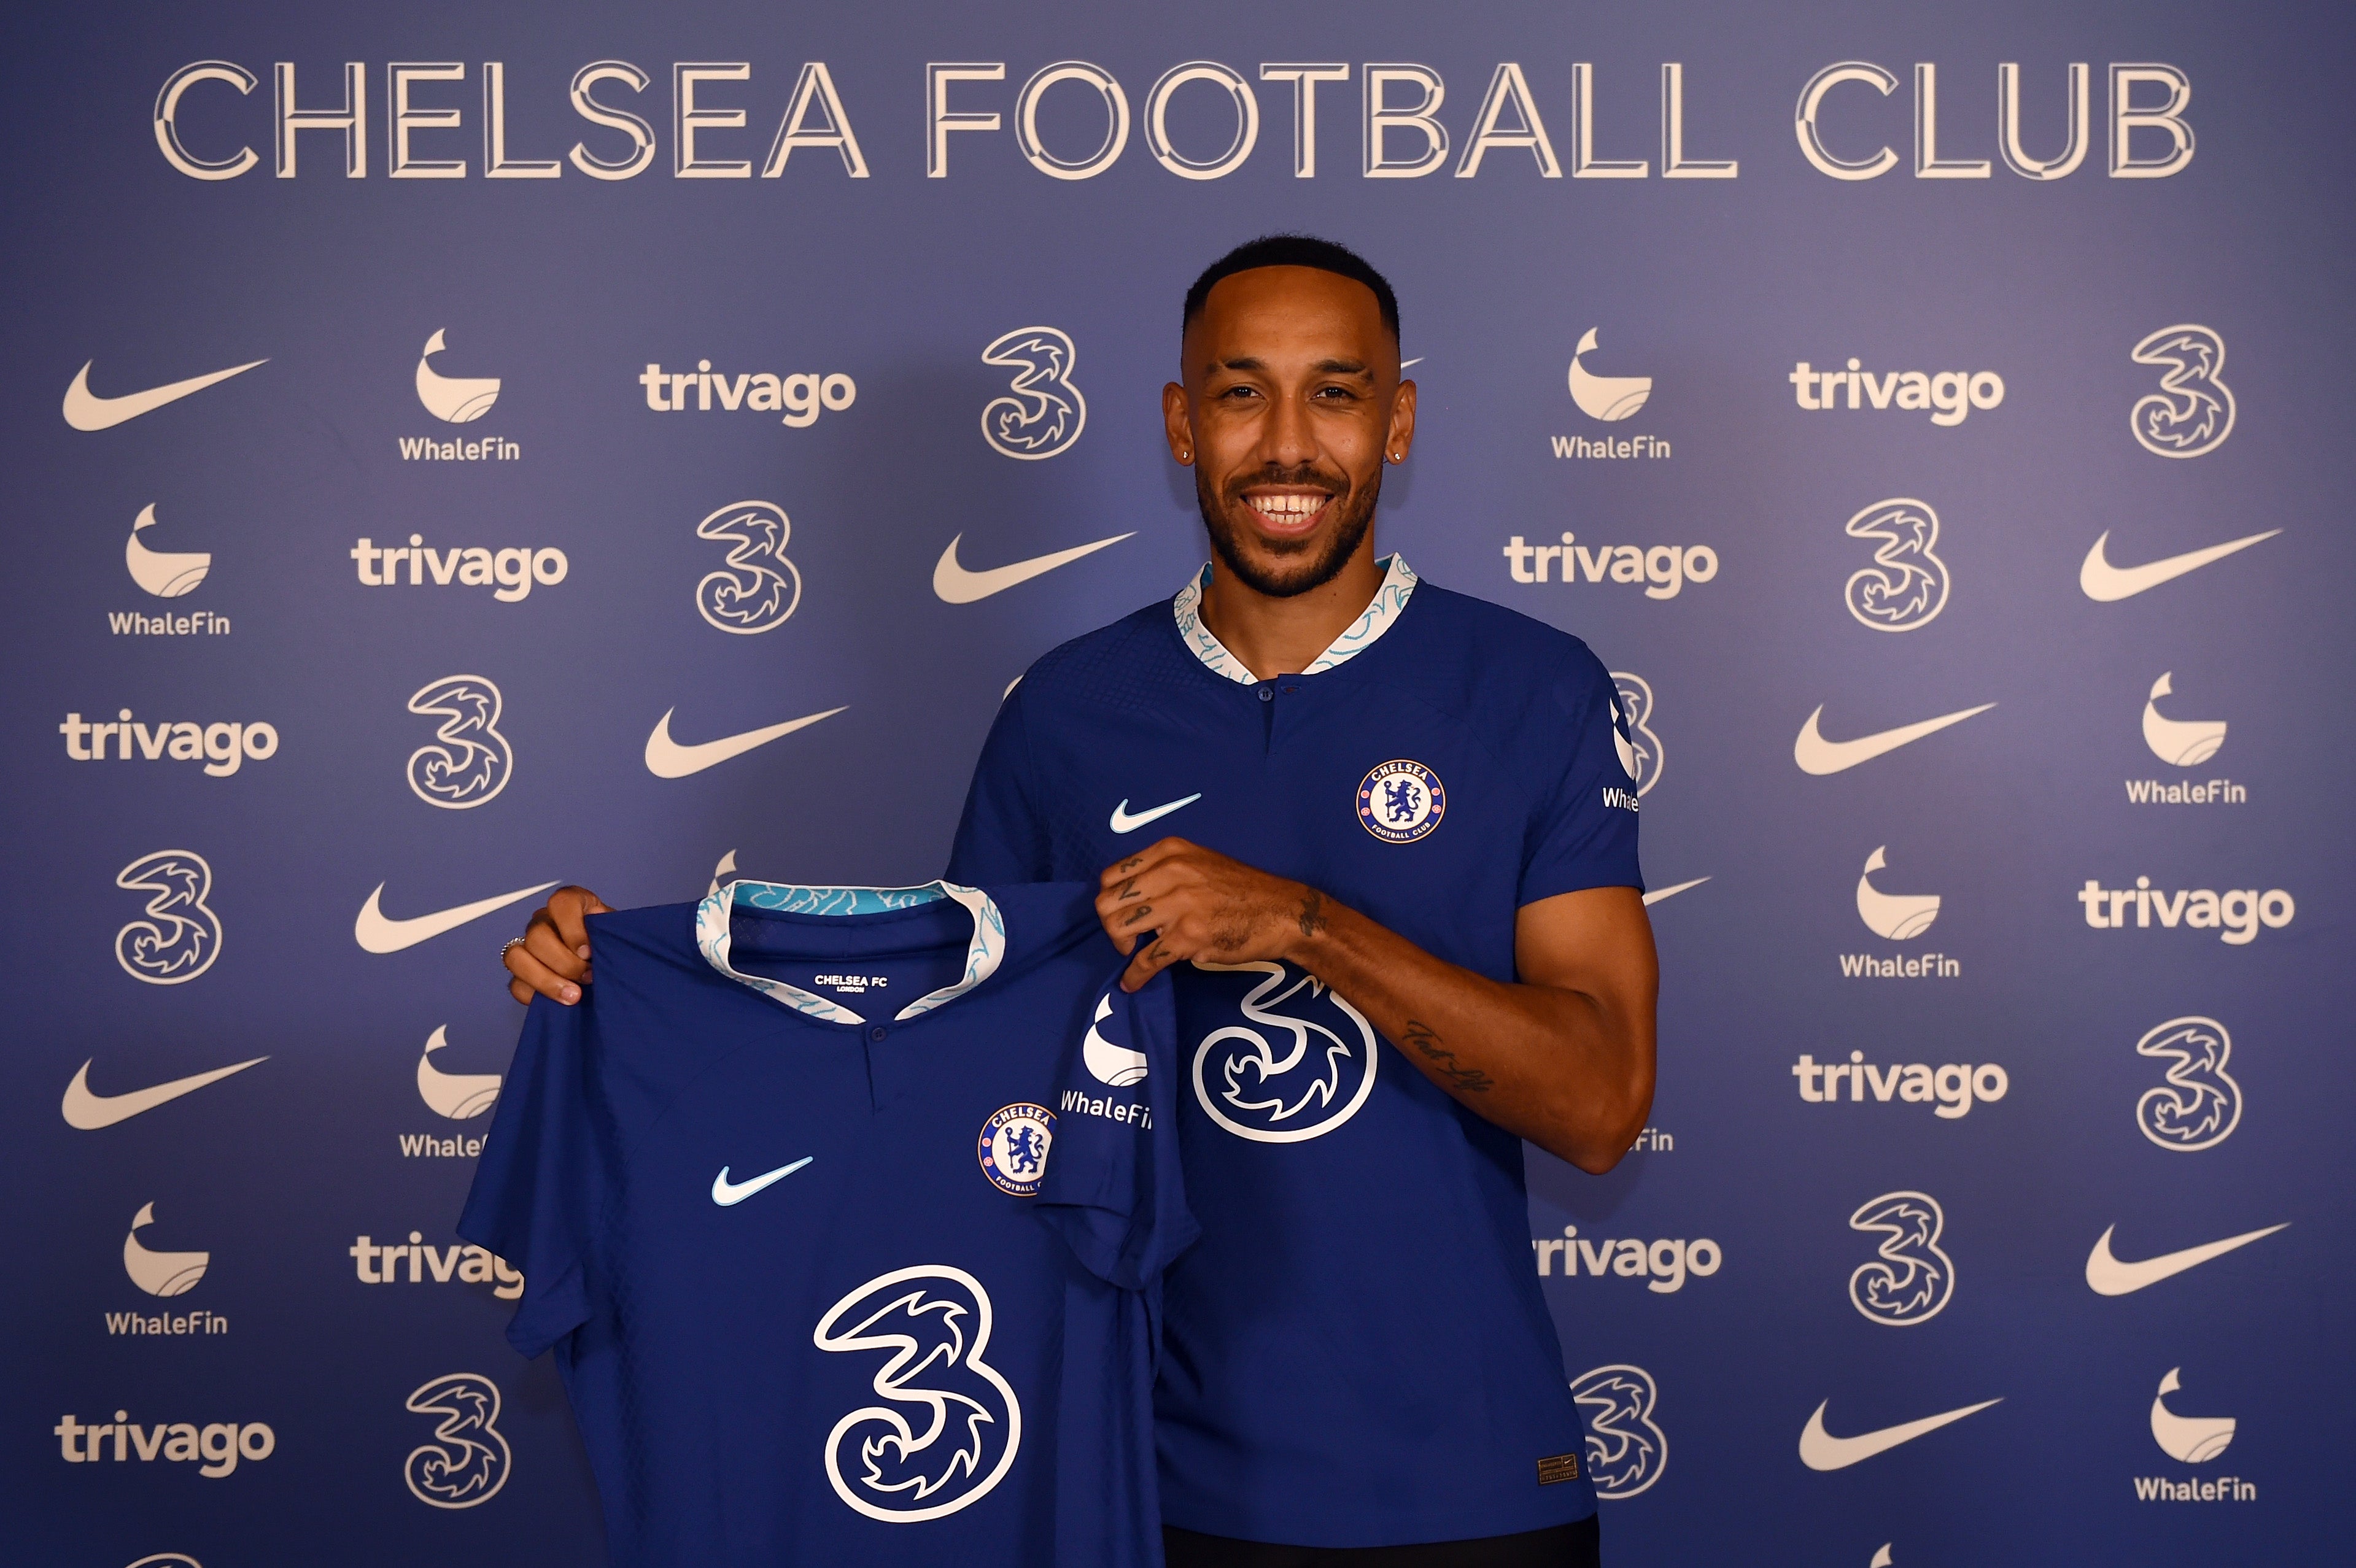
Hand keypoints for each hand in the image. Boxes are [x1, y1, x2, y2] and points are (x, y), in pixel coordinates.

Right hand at [504, 886, 610, 1005]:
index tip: (588, 952)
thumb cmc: (613, 948)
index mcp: (571, 905)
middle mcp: (545, 922)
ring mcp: (529, 947)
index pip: (561, 902)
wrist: (612, 970)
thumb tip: (598, 922)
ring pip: (516, 957)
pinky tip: (560, 1002)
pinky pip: (516, 984)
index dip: (572, 928)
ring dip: (546, 980)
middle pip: (537, 934)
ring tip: (574, 996)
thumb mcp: (618, 934)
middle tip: (588, 977)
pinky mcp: (523, 974)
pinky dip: (536, 995)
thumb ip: (610, 928)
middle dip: (564, 962)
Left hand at [1095, 838, 1328, 990]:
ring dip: (1119, 946)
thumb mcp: (1200, 862)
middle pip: (1109, 902)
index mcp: (1171, 851)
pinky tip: (1132, 982)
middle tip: (1125, 937)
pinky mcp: (1189, 936)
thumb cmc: (1242, 889)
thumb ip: (1164, 871)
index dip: (1110, 898)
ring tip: (1131, 953)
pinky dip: (1134, 975)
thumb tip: (1132, 897)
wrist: (1281, 912)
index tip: (1121, 911)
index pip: (1112, 875)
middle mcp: (1171, 873)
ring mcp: (1180, 905)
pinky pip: (1146, 959)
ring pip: (1120, 928)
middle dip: (1110, 924)